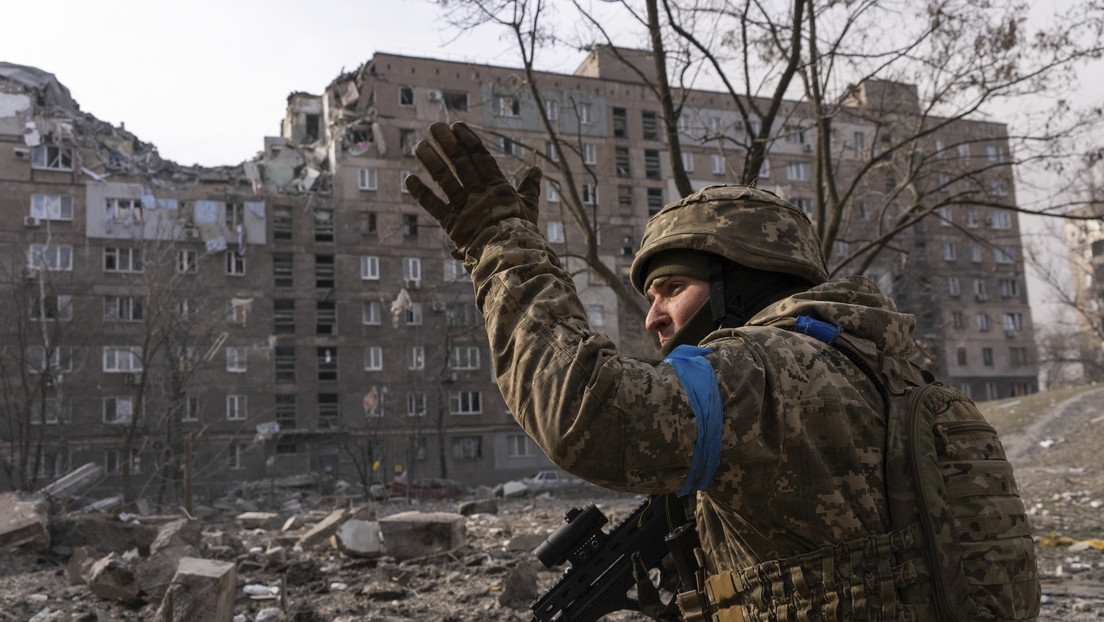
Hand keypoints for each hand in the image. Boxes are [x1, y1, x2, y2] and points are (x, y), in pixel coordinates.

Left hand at [405, 122, 541, 254]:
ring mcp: (465, 207)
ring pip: (445, 179)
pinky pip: (434, 207)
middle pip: (460, 163)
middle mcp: (479, 193)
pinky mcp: (453, 224)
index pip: (481, 158)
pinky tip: (410, 178)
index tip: (457, 125)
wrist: (512, 256)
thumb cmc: (522, 234)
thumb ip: (530, 188)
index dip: (469, 140)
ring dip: (431, 161)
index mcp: (498, 187)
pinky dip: (421, 193)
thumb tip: (537, 170)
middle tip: (434, 126)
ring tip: (419, 145)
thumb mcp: (530, 208)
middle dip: (447, 143)